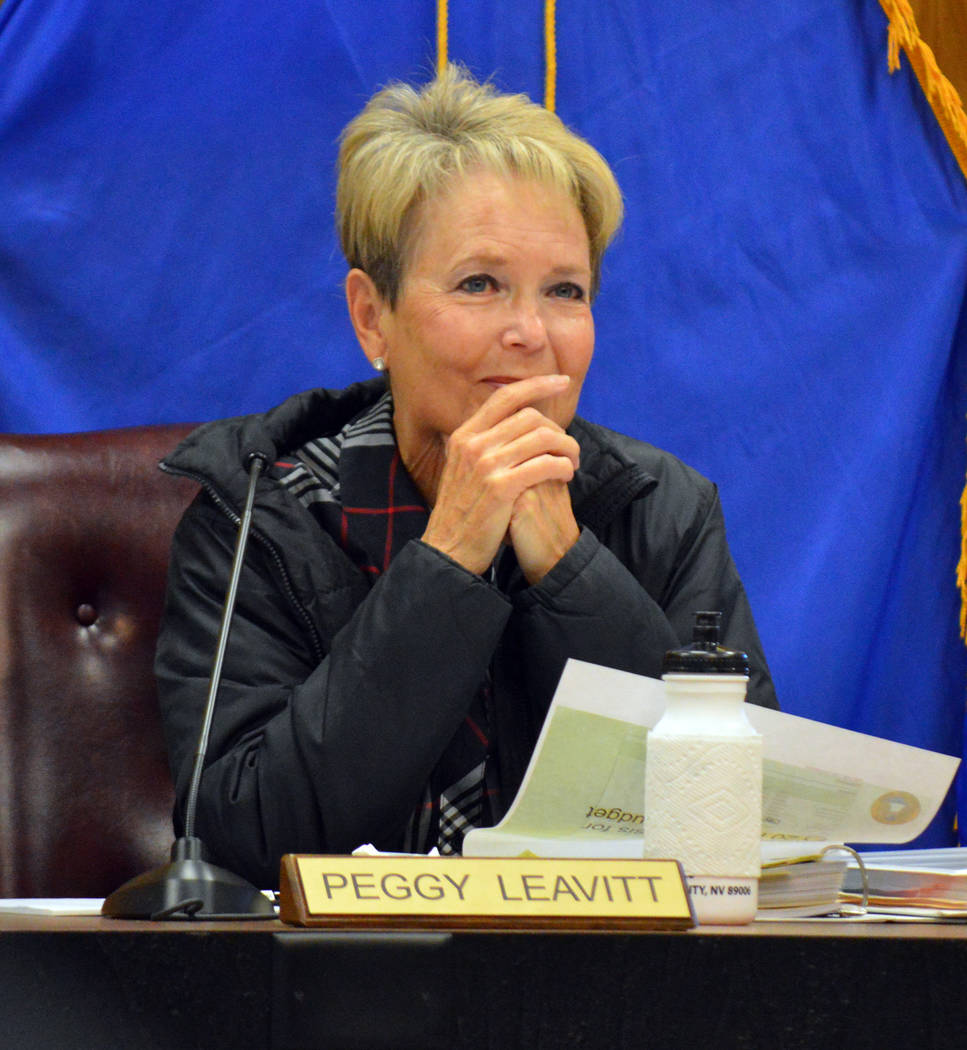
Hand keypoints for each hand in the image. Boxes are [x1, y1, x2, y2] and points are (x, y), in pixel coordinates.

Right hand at [420, 375, 579, 575]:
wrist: (448, 549)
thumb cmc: (463, 513)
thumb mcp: (462, 470)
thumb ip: (481, 445)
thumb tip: (508, 425)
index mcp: (464, 435)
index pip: (505, 396)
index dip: (536, 384)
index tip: (561, 381)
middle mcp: (473, 445)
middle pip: (529, 416)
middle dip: (559, 428)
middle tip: (571, 446)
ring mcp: (486, 465)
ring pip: (542, 438)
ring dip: (567, 448)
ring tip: (574, 462)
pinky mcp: (501, 488)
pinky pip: (545, 465)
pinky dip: (563, 467)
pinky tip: (567, 475)